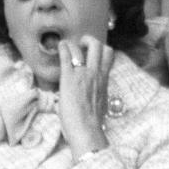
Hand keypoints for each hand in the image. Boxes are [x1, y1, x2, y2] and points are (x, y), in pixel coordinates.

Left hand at [58, 35, 114, 158]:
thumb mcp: (100, 102)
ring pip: (83, 46)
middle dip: (89, 40)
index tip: (91, 52)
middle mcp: (96, 73)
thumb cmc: (92, 121)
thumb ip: (97, 92)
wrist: (86, 129)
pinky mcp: (69, 78)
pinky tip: (58, 48)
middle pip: (100, 45)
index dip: (101, 49)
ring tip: (66, 47)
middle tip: (80, 45)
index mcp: (104, 79)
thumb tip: (91, 94)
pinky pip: (66, 56)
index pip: (109, 55)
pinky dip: (62, 48)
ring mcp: (83, 74)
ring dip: (73, 43)